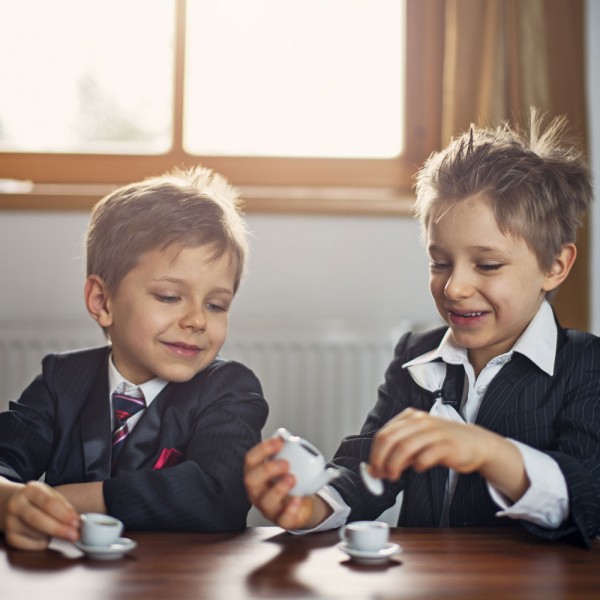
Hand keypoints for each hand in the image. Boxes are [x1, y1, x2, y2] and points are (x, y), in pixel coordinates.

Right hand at [1, 480, 79, 550]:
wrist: (18, 504)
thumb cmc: (41, 500)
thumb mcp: (53, 495)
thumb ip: (64, 506)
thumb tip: (77, 521)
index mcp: (30, 490)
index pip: (48, 502)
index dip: (63, 513)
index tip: (76, 522)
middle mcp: (16, 505)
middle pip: (38, 519)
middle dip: (58, 529)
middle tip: (74, 535)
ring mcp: (10, 522)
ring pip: (34, 534)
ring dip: (52, 536)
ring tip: (62, 533)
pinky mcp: (10, 537)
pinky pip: (30, 545)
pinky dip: (43, 543)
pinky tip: (48, 538)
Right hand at [243, 437, 329, 529]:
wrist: (301, 504)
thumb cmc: (288, 480)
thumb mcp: (285, 465)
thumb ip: (285, 451)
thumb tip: (285, 435)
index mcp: (255, 474)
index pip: (250, 460)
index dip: (263, 449)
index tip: (279, 441)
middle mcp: (257, 491)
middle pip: (251, 480)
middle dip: (267, 469)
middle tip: (285, 463)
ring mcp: (267, 507)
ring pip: (266, 501)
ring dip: (279, 488)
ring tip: (292, 478)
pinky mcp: (282, 520)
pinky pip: (283, 518)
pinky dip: (290, 509)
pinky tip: (297, 499)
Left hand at [368, 407, 497, 480]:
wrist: (476, 443)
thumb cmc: (444, 442)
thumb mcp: (418, 441)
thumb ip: (399, 450)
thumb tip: (377, 466)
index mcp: (410, 418)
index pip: (384, 434)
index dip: (375, 454)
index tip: (373, 469)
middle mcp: (420, 421)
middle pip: (391, 439)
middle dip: (381, 459)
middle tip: (381, 474)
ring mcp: (434, 432)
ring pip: (405, 446)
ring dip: (394, 464)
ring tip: (393, 476)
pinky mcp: (447, 445)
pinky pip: (426, 455)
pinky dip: (418, 464)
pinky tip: (418, 468)